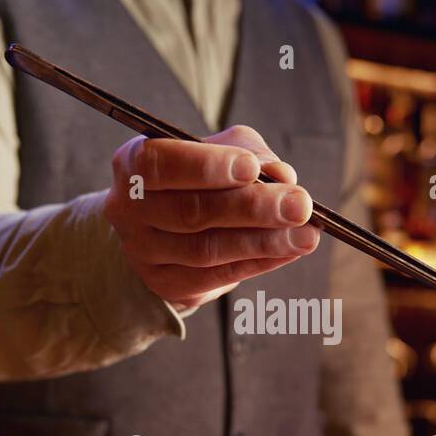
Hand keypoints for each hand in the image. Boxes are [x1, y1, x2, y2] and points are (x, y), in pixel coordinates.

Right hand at [104, 125, 319, 309]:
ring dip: (263, 242)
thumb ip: (248, 152)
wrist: (162, 228)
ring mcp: (144, 252)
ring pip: (206, 250)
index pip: (160, 164)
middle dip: (251, 208)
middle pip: (190, 211)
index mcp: (133, 164)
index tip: (252, 168)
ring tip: (306, 234)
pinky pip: (217, 276)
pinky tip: (290, 250)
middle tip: (300, 205)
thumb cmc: (196, 178)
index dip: (207, 167)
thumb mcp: (219, 151)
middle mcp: (128, 209)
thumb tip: (282, 176)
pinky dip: (259, 262)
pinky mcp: (166, 284)